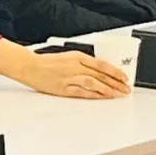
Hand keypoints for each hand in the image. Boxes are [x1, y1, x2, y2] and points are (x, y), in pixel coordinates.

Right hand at [0, 39, 129, 98]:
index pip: (101, 64)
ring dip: (108, 89)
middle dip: (116, 83)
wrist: (29, 66)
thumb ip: (82, 64)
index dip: (115, 71)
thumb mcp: (67, 58)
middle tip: (126, 89)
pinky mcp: (64, 88)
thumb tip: (99, 73)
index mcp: (77, 56)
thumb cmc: (47, 62)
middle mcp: (75, 66)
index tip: (125, 77)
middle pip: (100, 74)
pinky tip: (101, 97)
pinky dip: (94, 95)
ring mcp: (69, 77)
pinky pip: (82, 92)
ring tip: (118, 95)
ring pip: (94, 83)